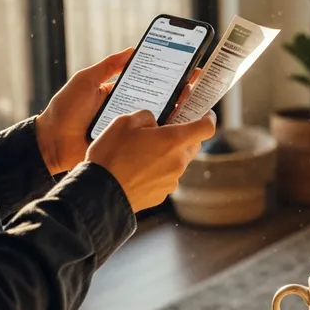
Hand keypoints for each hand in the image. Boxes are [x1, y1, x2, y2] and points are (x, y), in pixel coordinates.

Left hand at [36, 48, 201, 174]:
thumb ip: (109, 65)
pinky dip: (162, 137)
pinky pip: (148, 142)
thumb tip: (133, 49)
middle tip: (199, 88)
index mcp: (122, 92)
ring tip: (193, 107)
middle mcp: (129, 110)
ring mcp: (130, 130)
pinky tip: (177, 131)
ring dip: (176, 116)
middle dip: (181, 95)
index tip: (191, 70)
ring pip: (158, 123)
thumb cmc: (66, 109)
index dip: (172, 77)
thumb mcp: (87, 80)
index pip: (152, 82)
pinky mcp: (127, 147)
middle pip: (161, 102)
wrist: (51, 142)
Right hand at [86, 110, 216, 211]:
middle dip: (182, 137)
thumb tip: (155, 122)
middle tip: (163, 131)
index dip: (208, 119)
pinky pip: (165, 177)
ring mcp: (171, 180)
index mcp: (173, 141)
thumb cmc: (111, 155)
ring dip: (167, 155)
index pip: (206, 128)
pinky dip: (157, 171)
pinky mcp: (162, 195)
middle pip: (192, 145)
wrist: (100, 193)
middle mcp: (178, 162)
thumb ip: (146, 116)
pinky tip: (137, 170)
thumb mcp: (124, 122)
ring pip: (178, 162)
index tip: (205, 114)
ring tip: (141, 153)